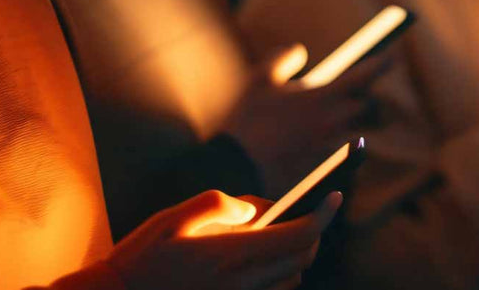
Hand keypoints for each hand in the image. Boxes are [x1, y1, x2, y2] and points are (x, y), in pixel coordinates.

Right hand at [106, 189, 341, 289]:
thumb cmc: (143, 257)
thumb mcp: (174, 217)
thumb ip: (220, 204)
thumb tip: (256, 208)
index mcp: (233, 254)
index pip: (301, 234)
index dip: (324, 214)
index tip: (335, 196)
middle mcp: (244, 282)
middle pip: (303, 257)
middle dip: (311, 231)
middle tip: (299, 212)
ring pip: (291, 278)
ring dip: (292, 255)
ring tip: (268, 235)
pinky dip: (276, 274)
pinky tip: (253, 259)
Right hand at [224, 44, 388, 178]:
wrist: (239, 169)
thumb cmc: (248, 121)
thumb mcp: (259, 80)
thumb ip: (282, 58)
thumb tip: (299, 49)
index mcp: (322, 97)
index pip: (363, 76)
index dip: (380, 64)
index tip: (390, 56)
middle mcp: (334, 122)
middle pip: (369, 107)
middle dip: (366, 99)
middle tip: (360, 93)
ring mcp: (333, 147)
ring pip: (359, 130)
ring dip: (354, 123)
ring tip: (340, 119)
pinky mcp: (329, 168)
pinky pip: (344, 154)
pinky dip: (340, 146)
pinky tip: (323, 144)